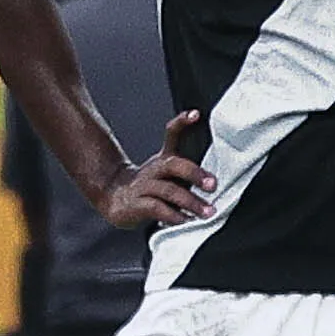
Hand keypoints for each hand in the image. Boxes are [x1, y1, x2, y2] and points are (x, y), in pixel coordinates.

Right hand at [101, 113, 218, 230]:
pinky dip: (174, 216)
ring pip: (168, 190)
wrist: (114, 196)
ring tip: (208, 212)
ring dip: (191, 202)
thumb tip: (220, 175)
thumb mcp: (170, 173)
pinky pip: (157, 209)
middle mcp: (154, 169)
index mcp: (164, 159)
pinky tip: (187, 221)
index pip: (172, 134)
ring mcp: (144, 187)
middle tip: (213, 185)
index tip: (196, 114)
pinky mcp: (136, 205)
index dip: (182, 122)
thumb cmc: (152, 185)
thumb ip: (190, 170)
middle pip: (173, 165)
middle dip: (195, 174)